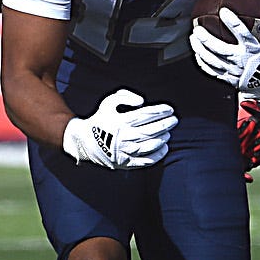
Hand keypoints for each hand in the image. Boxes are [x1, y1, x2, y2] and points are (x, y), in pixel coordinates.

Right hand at [61, 88, 176, 169]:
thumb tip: (141, 101)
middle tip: (174, 120)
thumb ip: (124, 96)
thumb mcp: (108, 102)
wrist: (85, 142)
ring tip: (168, 133)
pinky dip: (158, 154)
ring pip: (151, 145)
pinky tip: (164, 147)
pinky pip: (146, 160)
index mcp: (120, 122)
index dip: (160, 111)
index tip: (170, 109)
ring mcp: (126, 151)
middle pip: (151, 130)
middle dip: (166, 124)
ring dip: (163, 138)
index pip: (146, 115)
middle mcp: (124, 137)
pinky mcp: (126, 162)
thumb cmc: (100, 120)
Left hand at [190, 3, 259, 99]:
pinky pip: (212, 71)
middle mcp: (242, 61)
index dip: (232, 22)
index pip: (242, 34)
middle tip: (197, 28)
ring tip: (193, 38)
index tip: (224, 11)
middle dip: (206, 39)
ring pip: (213, 61)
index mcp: (255, 50)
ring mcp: (234, 71)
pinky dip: (203, 63)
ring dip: (200, 49)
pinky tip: (197, 54)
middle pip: (220, 49)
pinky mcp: (229, 79)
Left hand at [237, 99, 259, 180]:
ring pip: (248, 127)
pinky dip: (250, 106)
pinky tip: (246, 104)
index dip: (252, 162)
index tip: (252, 162)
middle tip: (243, 144)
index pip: (255, 161)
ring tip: (246, 122)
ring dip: (245, 125)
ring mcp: (259, 126)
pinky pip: (253, 110)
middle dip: (245, 145)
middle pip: (247, 145)